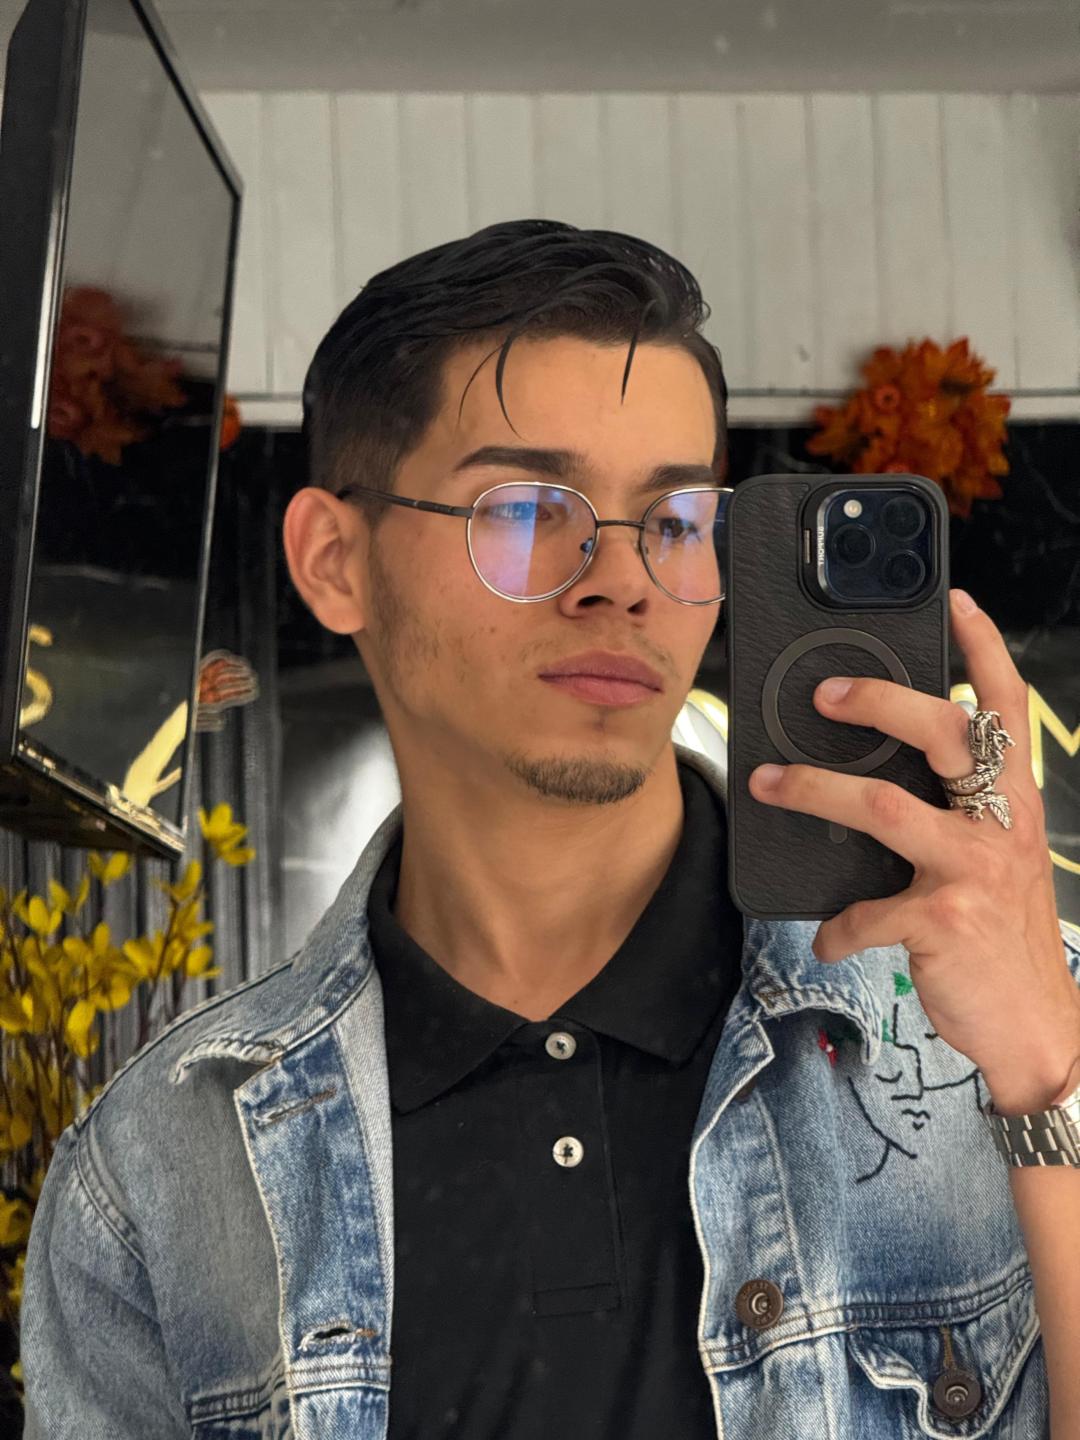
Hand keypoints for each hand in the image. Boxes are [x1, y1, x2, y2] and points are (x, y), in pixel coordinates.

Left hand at [749, 588, 1079, 1115]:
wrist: (1038, 1027)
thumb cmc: (1001, 935)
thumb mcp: (993, 861)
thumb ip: (953, 815)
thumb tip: (871, 777)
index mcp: (1011, 799)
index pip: (1004, 708)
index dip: (982, 650)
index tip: (955, 602)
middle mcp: (999, 822)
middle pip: (939, 731)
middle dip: (877, 700)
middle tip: (823, 695)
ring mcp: (973, 868)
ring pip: (881, 805)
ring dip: (813, 791)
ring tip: (769, 784)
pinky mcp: (942, 918)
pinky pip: (865, 908)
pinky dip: (837, 925)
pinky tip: (829, 936)